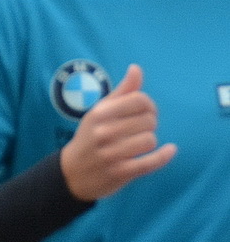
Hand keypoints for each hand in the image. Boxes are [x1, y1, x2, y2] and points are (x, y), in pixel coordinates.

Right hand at [60, 65, 175, 200]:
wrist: (72, 172)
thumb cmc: (90, 137)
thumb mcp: (100, 112)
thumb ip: (122, 91)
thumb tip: (136, 68)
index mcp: (99, 113)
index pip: (140, 100)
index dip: (149, 105)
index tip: (145, 112)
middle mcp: (104, 132)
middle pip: (148, 120)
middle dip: (149, 124)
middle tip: (139, 129)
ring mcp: (112, 153)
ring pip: (150, 140)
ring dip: (149, 141)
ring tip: (139, 143)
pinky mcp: (121, 172)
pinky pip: (151, 161)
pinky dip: (164, 155)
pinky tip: (170, 150)